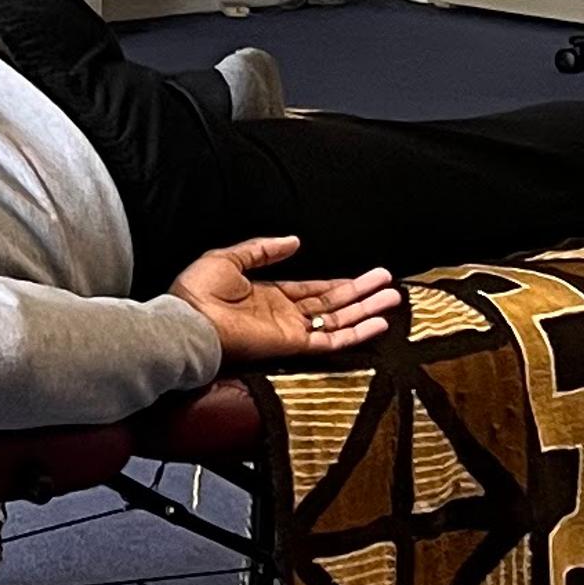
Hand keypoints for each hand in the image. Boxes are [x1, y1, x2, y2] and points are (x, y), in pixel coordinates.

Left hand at [167, 233, 400, 368]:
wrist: (190, 320)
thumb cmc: (200, 291)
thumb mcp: (230, 258)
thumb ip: (264, 250)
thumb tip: (294, 241)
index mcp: (269, 295)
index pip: (313, 291)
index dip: (338, 284)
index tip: (364, 278)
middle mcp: (285, 314)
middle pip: (333, 305)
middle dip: (361, 294)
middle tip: (388, 283)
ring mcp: (291, 330)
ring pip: (338, 321)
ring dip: (366, 309)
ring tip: (394, 298)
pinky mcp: (294, 343)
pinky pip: (331, 340)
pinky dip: (357, 333)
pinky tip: (379, 323)